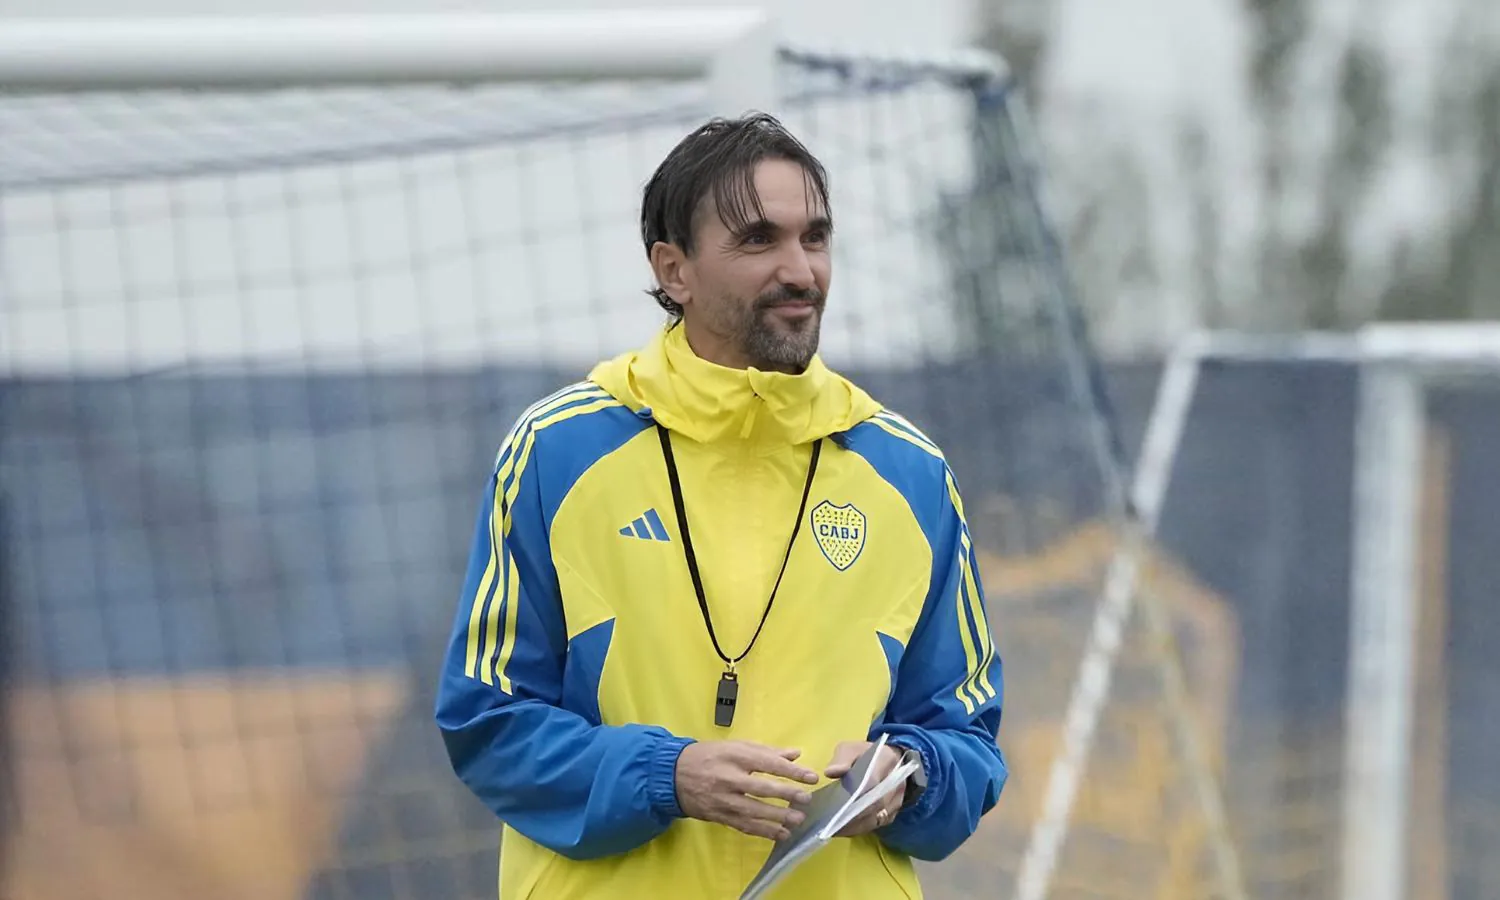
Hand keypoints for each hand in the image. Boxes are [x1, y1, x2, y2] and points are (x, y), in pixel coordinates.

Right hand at [675, 741, 820, 840]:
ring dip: (778, 817)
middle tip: (807, 799)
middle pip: (762, 788)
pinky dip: (764, 832)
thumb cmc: (709, 756)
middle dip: (787, 794)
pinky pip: (744, 826)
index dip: (791, 771)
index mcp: (734, 756)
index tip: (812, 777)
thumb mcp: (735, 746)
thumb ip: (766, 751)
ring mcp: (723, 799)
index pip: (768, 763)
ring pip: (754, 811)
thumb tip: (795, 754)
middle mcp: (728, 778)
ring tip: (798, 819)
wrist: (674, 775)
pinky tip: (781, 834)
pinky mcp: (719, 816)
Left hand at [824, 740, 906, 837]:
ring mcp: (897, 800)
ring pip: (877, 818)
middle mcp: (896, 783)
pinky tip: (844, 830)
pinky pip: (878, 824)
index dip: (855, 796)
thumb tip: (831, 772)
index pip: (872, 782)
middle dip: (854, 816)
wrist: (889, 760)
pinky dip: (861, 828)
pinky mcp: (893, 812)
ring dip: (856, 826)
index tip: (837, 805)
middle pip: (876, 805)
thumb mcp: (851, 748)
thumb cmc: (866, 755)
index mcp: (885, 761)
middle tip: (831, 823)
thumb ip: (842, 758)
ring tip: (834, 829)